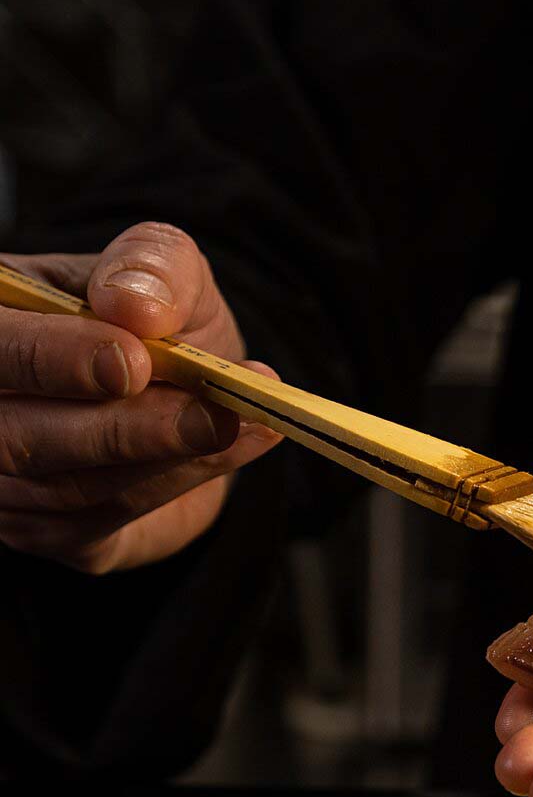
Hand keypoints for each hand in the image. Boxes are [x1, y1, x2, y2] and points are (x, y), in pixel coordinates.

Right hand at [0, 221, 281, 571]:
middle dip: (122, 429)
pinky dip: (180, 480)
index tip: (132, 360)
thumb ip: (152, 265)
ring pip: (69, 487)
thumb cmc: (156, 322)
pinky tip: (238, 445)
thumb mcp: (165, 269)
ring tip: (243, 420)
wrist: (185, 393)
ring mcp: (5, 481)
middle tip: (212, 415)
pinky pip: (105, 519)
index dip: (48, 357)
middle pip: (14, 438)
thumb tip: (131, 302)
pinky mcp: (47, 531)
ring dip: (170, 457)